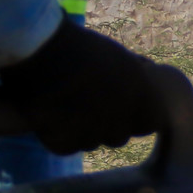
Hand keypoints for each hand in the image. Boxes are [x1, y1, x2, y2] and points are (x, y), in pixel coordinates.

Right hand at [0, 20, 161, 154]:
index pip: (151, 123)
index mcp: (143, 99)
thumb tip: (146, 72)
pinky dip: (57, 135)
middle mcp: (122, 120)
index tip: (123, 108)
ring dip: (82, 132)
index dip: (136, 117)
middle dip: (107, 126)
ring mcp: (92, 134)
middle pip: (119, 136)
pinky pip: (65, 145)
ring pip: (91, 143)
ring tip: (64, 107)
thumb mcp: (118, 57)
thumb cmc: (80, 46)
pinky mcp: (63, 142)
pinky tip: (48, 115)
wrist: (41, 50)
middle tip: (88, 107)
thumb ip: (134, 75)